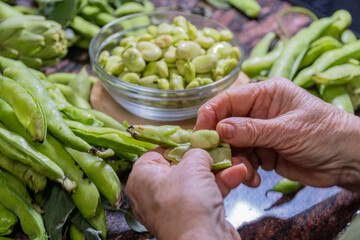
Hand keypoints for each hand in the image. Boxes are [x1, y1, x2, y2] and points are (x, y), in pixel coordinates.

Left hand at [126, 148, 243, 239]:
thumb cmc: (188, 204)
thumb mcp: (193, 165)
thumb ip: (197, 152)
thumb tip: (201, 152)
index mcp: (142, 178)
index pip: (158, 152)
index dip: (178, 143)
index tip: (195, 137)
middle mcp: (153, 194)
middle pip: (180, 166)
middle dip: (204, 158)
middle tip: (216, 148)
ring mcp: (172, 207)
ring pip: (196, 181)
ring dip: (217, 170)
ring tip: (232, 159)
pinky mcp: (191, 217)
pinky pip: (204, 195)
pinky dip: (220, 185)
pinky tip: (237, 173)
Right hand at [196, 77, 359, 190]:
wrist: (348, 161)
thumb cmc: (325, 134)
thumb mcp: (287, 130)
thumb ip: (252, 130)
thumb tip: (219, 129)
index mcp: (265, 93)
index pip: (228, 100)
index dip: (211, 115)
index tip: (200, 135)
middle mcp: (259, 111)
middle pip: (226, 124)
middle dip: (224, 144)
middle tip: (223, 161)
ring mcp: (260, 132)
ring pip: (233, 145)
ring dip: (236, 161)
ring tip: (248, 173)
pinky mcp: (263, 151)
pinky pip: (244, 159)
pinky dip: (245, 170)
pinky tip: (255, 178)